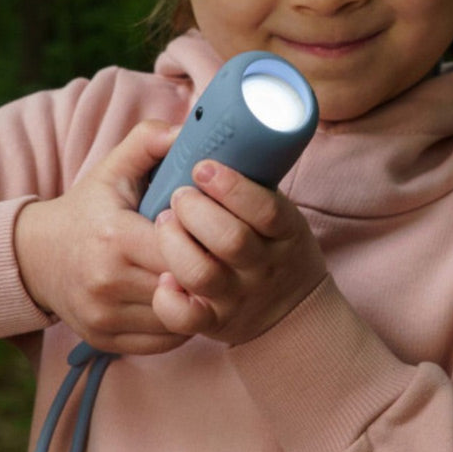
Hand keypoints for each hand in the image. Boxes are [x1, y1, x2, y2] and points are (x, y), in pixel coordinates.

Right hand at [14, 120, 189, 354]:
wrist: (35, 256)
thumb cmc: (87, 209)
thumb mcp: (112, 168)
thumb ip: (150, 140)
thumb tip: (192, 128)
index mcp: (115, 237)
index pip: (181, 247)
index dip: (202, 237)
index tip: (206, 227)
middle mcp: (107, 283)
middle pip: (184, 285)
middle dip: (206, 270)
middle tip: (216, 255)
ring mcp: (105, 317)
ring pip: (180, 318)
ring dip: (198, 300)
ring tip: (201, 276)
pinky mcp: (106, 340)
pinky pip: (165, 342)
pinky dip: (181, 324)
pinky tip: (181, 300)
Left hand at [152, 160, 326, 345]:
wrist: (290, 311)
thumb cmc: (272, 244)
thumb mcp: (278, 208)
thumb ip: (249, 177)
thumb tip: (202, 130)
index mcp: (285, 231)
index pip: (265, 209)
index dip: (232, 187)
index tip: (204, 166)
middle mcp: (263, 266)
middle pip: (231, 240)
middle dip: (195, 210)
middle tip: (179, 194)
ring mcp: (237, 296)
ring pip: (202, 274)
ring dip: (176, 243)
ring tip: (164, 221)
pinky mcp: (213, 322)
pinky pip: (187, 318)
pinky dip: (170, 299)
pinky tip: (162, 278)